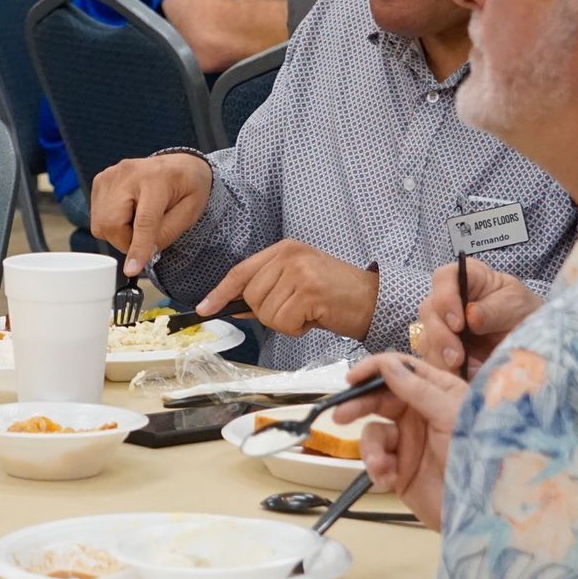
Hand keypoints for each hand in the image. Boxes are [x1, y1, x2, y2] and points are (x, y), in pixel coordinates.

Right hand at [89, 153, 213, 275]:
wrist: (178, 164)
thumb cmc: (187, 187)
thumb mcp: (190, 212)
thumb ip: (167, 234)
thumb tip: (143, 254)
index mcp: (157, 179)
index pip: (144, 220)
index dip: (137, 248)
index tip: (132, 270)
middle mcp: (129, 173)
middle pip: (113, 223)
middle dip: (127, 242)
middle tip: (146, 238)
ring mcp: (111, 175)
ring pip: (101, 224)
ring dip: (119, 234)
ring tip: (138, 223)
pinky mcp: (100, 181)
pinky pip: (98, 217)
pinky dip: (111, 224)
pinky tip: (128, 214)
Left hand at [198, 240, 377, 339]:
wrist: (373, 300)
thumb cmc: (335, 295)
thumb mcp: (298, 283)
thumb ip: (266, 291)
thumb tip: (232, 305)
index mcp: (284, 249)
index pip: (241, 271)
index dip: (220, 292)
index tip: (204, 308)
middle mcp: (289, 256)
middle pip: (251, 297)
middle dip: (268, 313)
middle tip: (296, 310)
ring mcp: (299, 272)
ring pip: (266, 313)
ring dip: (285, 323)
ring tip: (308, 313)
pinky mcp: (309, 291)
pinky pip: (283, 322)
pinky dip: (296, 329)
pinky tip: (314, 319)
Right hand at [335, 352, 467, 528]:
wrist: (483, 509)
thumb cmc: (476, 454)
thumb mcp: (450, 415)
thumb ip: (418, 389)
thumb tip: (386, 364)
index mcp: (438, 393)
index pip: (401, 370)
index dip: (374, 370)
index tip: (352, 378)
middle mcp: (421, 413)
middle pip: (379, 399)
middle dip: (359, 406)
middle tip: (340, 416)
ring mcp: (409, 442)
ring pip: (373, 433)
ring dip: (371, 449)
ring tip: (381, 465)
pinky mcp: (399, 469)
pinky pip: (376, 461)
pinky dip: (378, 469)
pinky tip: (390, 481)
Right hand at [415, 257, 543, 375]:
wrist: (532, 340)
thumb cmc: (523, 312)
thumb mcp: (516, 305)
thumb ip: (493, 309)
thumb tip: (470, 316)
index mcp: (467, 278)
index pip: (444, 278)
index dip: (445, 298)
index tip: (458, 323)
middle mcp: (448, 299)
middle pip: (429, 310)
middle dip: (440, 335)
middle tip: (457, 356)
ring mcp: (441, 325)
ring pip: (426, 337)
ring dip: (439, 355)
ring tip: (459, 368)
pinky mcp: (441, 349)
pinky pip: (432, 359)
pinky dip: (443, 369)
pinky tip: (459, 375)